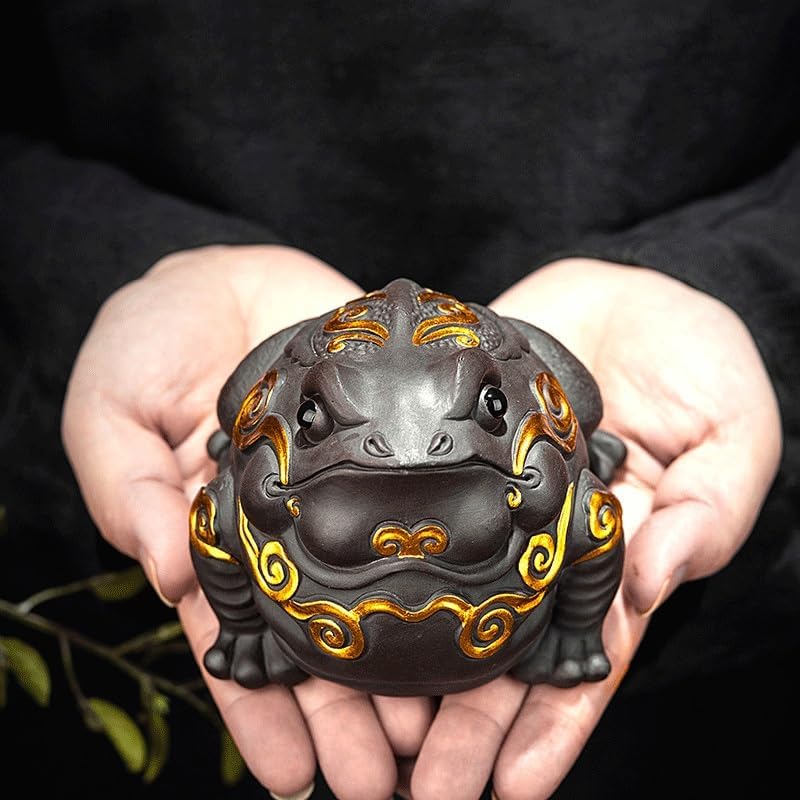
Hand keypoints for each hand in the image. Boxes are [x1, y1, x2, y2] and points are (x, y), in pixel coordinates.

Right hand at [62, 245, 433, 798]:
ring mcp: (342, 492)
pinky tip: (482, 620)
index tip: (291, 777)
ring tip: (438, 739)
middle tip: (384, 781)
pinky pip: (422, 514)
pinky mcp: (391, 449)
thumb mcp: (111, 409)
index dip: (258, 712)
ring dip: (404, 667)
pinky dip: (448, 570)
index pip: (234, 640)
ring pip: (379, 592)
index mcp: (214, 537)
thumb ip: (131, 489)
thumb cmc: (148, 338)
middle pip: (318, 636)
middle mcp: (286, 528)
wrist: (222, 274)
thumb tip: (176, 571)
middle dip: (347, 715)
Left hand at [405, 259, 781, 799]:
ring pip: (442, 600)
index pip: (587, 660)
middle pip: (502, 651)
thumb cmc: (698, 362)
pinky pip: (407, 517)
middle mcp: (543, 545)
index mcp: (616, 556)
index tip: (512, 789)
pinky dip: (374, 568)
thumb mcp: (732, 434)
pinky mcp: (448, 459)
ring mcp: (490, 505)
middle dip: (466, 727)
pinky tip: (329, 614)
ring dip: (408, 672)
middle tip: (419, 789)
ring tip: (363, 741)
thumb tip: (654, 576)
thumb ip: (707, 508)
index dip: (553, 728)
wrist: (629, 294)